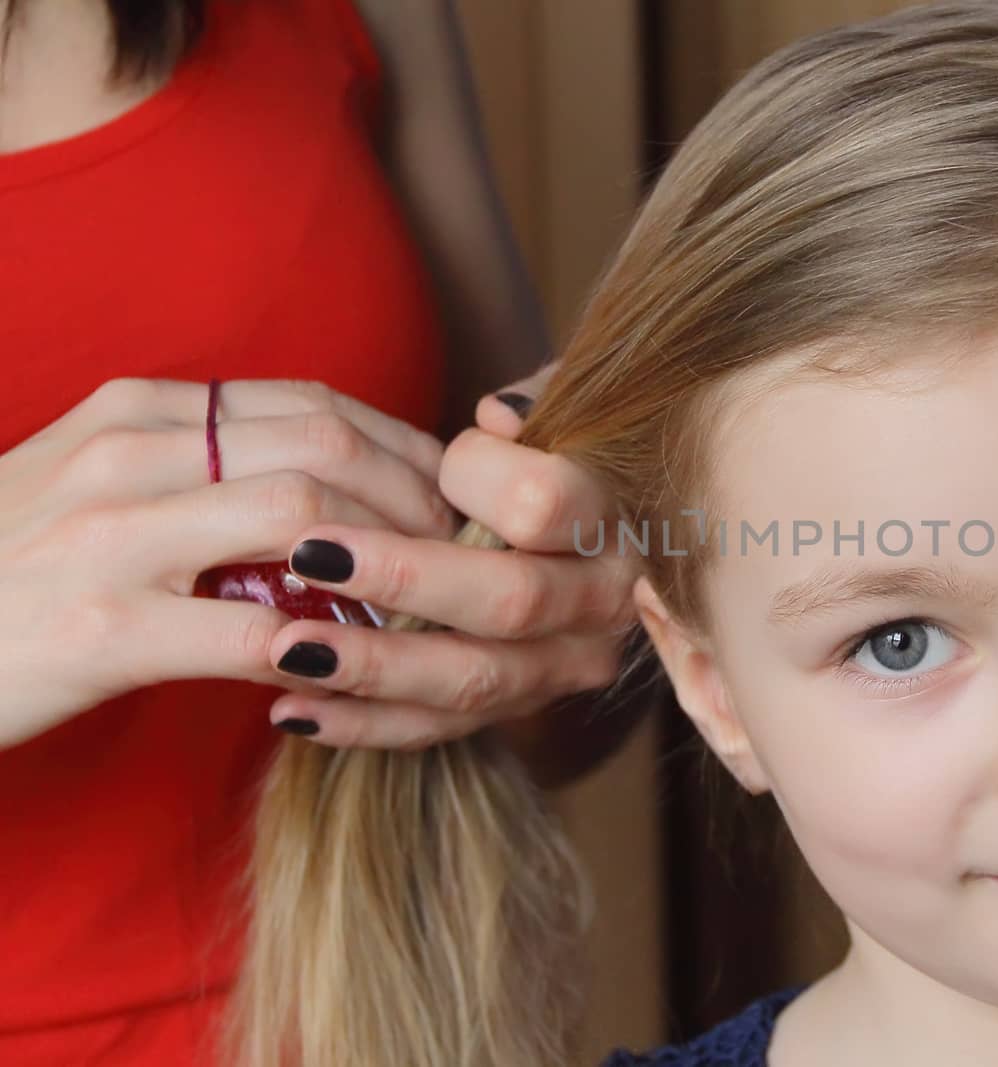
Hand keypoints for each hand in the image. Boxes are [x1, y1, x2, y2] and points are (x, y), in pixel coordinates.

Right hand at [0, 378, 454, 749]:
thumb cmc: (10, 568)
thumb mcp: (98, 483)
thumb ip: (199, 469)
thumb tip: (325, 485)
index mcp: (139, 412)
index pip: (311, 403)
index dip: (402, 447)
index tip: (450, 494)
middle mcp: (130, 453)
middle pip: (326, 446)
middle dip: (417, 498)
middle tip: (461, 554)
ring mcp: (112, 536)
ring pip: (304, 519)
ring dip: (388, 563)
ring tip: (425, 606)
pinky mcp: (102, 626)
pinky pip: (252, 627)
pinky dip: (324, 645)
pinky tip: (349, 666)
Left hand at [259, 366, 640, 751]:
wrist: (583, 539)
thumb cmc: (557, 459)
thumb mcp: (561, 416)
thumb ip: (535, 405)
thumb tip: (497, 418)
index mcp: (615, 522)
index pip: (544, 504)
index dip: (480, 479)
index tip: (434, 465)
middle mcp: (604, 605)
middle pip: (510, 601)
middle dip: (404, 580)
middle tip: (310, 554)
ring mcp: (563, 666)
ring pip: (473, 678)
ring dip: (373, 667)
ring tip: (284, 649)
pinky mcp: (516, 708)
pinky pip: (439, 729)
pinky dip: (363, 726)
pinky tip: (292, 709)